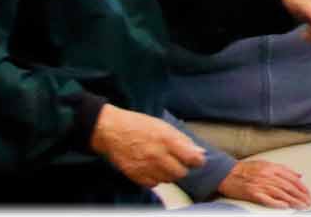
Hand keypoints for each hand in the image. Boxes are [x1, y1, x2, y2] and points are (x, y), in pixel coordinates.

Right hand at [89, 104, 206, 186]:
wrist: (111, 130)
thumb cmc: (138, 125)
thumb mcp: (164, 126)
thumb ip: (183, 140)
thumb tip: (200, 152)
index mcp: (167, 139)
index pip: (192, 158)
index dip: (198, 161)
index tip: (196, 160)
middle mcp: (157, 155)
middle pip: (181, 173)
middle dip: (183, 168)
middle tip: (178, 161)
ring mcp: (145, 166)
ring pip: (168, 179)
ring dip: (169, 173)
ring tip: (163, 163)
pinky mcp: (135, 174)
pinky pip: (153, 184)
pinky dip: (156, 178)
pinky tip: (152, 168)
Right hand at [218, 159, 310, 208]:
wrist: (227, 173)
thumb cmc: (246, 169)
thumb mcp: (266, 164)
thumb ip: (283, 170)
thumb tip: (298, 175)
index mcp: (272, 168)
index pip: (292, 178)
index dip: (302, 187)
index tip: (308, 193)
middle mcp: (268, 176)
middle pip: (289, 187)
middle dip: (301, 196)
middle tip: (308, 202)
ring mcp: (260, 185)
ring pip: (281, 194)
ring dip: (293, 201)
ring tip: (301, 206)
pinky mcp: (253, 194)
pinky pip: (267, 200)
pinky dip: (277, 203)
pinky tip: (285, 206)